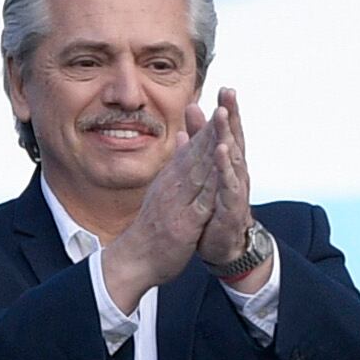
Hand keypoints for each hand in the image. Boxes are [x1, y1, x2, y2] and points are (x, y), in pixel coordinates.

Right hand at [107, 99, 217, 310]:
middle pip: (197, 151)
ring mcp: (179, 203)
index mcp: (171, 179)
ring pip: (200, 169)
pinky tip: (224, 168)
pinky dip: (213, 183)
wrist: (134, 260)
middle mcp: (174, 185)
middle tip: (226, 100)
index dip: (207, 125)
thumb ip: (173, 170)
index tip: (221, 103)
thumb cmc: (151, 230)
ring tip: (225, 121)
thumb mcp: (162, 194)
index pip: (193, 148)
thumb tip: (182, 143)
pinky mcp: (184, 223)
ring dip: (214, 144)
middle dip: (213, 125)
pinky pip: (202, 200)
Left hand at [193, 88, 262, 284]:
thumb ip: (199, 143)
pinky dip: (225, 167)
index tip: (224, 88)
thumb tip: (194, 117)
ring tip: (223, 115)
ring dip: (228, 136)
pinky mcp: (231, 206)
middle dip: (232, 115)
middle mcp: (235, 173)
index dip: (227, 111)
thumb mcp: (206, 173)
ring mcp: (235, 189)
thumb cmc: (215, 208)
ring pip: (232, 158)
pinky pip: (228, 184)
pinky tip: (222, 151)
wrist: (225, 245)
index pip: (227, 134)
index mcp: (228, 165)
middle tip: (228, 91)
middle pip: (234, 139)